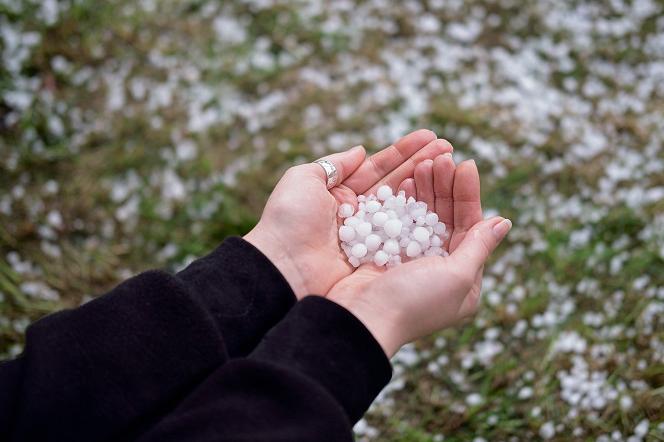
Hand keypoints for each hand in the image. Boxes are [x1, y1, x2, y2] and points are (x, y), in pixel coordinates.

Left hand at [244, 129, 452, 298]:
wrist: (281, 266)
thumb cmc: (288, 220)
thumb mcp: (304, 180)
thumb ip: (334, 164)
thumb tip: (360, 150)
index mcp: (340, 194)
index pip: (378, 168)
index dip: (404, 153)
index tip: (430, 137)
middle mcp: (358, 214)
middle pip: (396, 184)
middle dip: (423, 165)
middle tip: (450, 148)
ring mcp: (369, 236)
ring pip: (404, 207)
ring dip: (428, 187)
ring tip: (451, 167)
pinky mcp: (376, 257)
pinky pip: (402, 234)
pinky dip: (421, 219)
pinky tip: (442, 202)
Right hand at [327, 158, 511, 356]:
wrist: (361, 319)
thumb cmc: (414, 302)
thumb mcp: (457, 277)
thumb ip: (479, 247)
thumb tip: (503, 222)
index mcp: (463, 279)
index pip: (471, 228)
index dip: (469, 195)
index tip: (465, 164)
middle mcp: (439, 269)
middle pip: (447, 218)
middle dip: (445, 187)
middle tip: (441, 157)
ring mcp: (411, 262)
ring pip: (423, 217)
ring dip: (425, 190)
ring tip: (423, 164)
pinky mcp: (386, 256)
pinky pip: (400, 222)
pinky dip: (403, 202)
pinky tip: (404, 181)